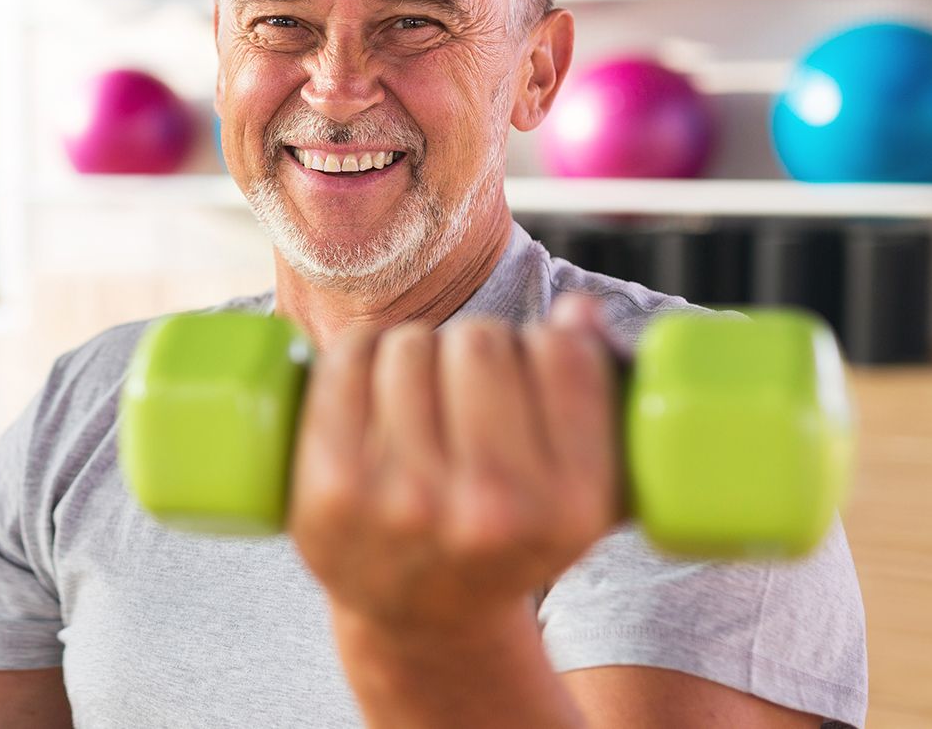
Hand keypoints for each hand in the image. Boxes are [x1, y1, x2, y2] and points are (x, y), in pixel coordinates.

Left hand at [287, 294, 620, 633]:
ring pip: (412, 344)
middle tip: (469, 386)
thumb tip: (580, 311)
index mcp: (570, 507)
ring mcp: (404, 499)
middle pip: (482, 342)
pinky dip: (360, 349)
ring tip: (423, 393)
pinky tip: (371, 373)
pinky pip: (347, 358)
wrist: (422, 620)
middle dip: (477, 348)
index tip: (535, 367)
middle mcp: (490, 508)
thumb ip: (599, 400)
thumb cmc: (510, 534)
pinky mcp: (331, 486)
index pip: (563, 354)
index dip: (548, 341)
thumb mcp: (581, 493)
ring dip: (417, 351)